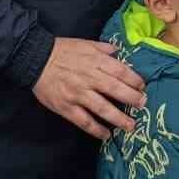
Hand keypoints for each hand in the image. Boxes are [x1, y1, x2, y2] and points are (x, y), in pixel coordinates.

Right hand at [32, 37, 146, 140]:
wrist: (35, 59)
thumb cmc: (62, 50)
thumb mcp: (85, 43)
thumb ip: (104, 48)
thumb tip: (120, 52)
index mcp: (95, 61)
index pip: (121, 71)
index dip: (134, 80)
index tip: (142, 87)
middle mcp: (89, 78)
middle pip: (116, 90)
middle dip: (132, 99)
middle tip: (143, 105)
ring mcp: (78, 94)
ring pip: (103, 109)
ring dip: (119, 119)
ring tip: (131, 126)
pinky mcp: (66, 107)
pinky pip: (84, 121)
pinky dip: (96, 129)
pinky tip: (106, 135)